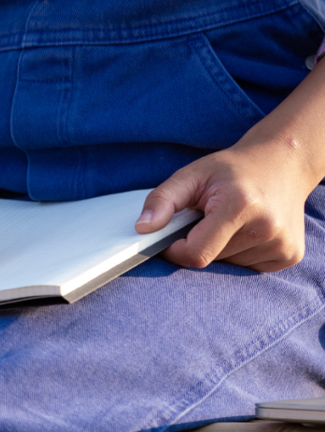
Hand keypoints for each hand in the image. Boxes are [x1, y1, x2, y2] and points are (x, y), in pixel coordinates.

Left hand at [135, 138, 318, 271]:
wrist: (282, 164)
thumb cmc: (231, 170)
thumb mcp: (191, 175)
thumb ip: (162, 200)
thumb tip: (142, 229)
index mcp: (240, 205)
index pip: (196, 253)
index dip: (175, 250)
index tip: (170, 237)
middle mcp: (267, 227)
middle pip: (211, 259)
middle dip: (199, 243)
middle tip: (206, 218)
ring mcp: (282, 244)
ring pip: (228, 265)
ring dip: (220, 248)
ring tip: (230, 220)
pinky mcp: (290, 255)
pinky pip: (247, 267)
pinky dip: (239, 253)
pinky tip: (247, 229)